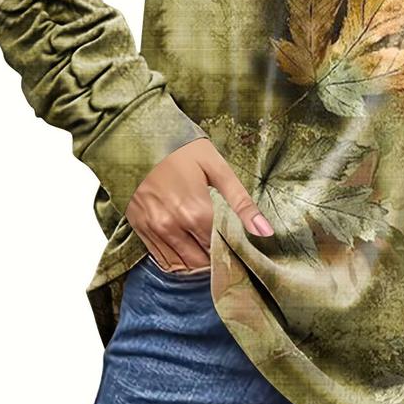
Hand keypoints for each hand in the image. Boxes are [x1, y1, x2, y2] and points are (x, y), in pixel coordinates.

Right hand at [124, 137, 273, 270]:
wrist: (137, 137)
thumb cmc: (181, 148)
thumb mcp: (217, 168)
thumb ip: (242, 203)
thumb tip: (266, 231)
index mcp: (197, 212)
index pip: (221, 250)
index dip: (232, 252)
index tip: (240, 249)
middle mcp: (173, 226)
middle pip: (202, 262)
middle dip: (216, 260)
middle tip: (226, 252)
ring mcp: (154, 229)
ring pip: (181, 266)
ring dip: (197, 264)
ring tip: (208, 252)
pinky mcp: (139, 228)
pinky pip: (161, 260)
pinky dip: (177, 261)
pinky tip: (188, 250)